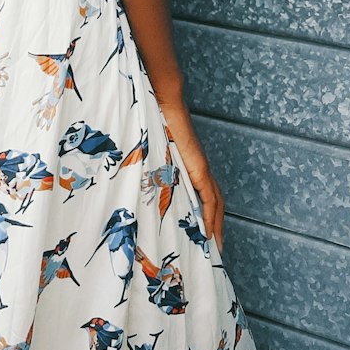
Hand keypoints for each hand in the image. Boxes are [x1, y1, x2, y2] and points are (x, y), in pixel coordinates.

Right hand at [158, 98, 224, 251]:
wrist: (163, 101)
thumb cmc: (154, 120)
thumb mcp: (151, 149)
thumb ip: (149, 162)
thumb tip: (131, 169)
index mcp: (190, 164)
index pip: (204, 193)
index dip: (208, 213)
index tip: (204, 231)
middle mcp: (199, 167)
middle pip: (215, 202)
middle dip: (217, 225)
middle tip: (214, 247)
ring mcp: (201, 167)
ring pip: (216, 203)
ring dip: (217, 225)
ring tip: (215, 246)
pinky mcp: (200, 167)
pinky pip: (210, 198)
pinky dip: (212, 217)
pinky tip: (210, 233)